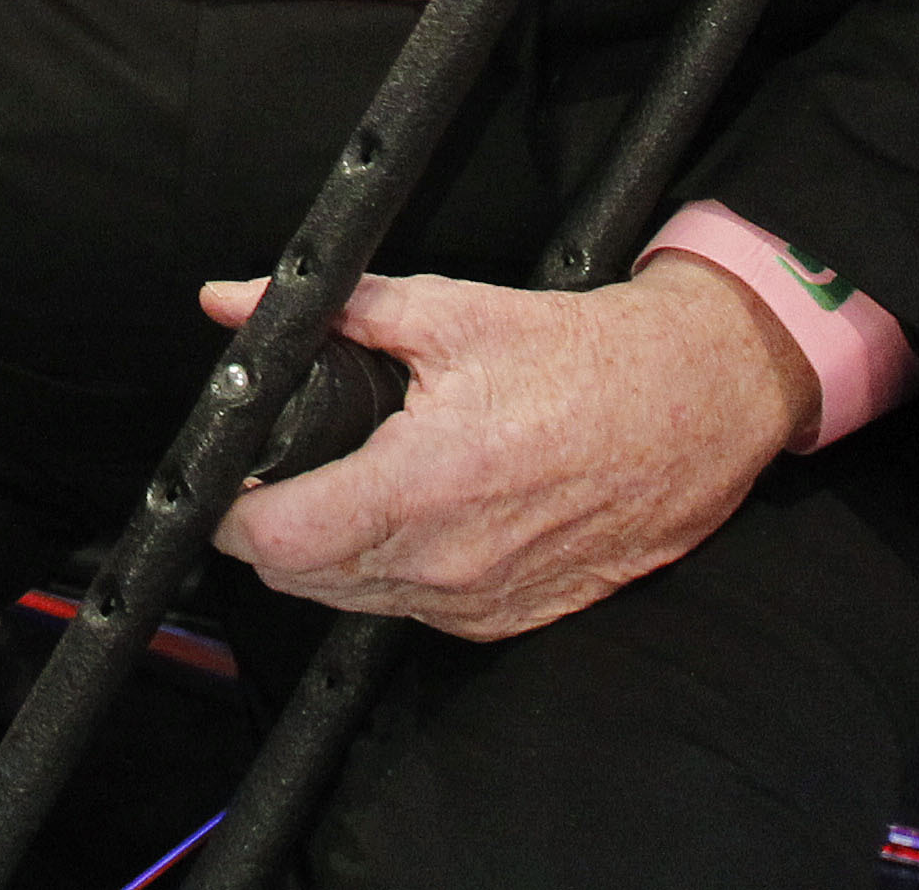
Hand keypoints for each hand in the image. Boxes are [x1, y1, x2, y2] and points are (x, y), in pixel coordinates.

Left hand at [203, 259, 813, 642]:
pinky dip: (388, 574)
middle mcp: (447, 561)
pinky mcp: (509, 617)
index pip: (277, 538)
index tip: (226, 477)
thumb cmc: (581, 360)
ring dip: (326, 556)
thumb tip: (234, 300)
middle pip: (301, 578)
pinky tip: (404, 518)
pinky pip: (413, 612)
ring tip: (339, 487)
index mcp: (422, 485)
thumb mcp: (447, 311)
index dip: (231, 510)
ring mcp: (479, 600)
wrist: (691, 407)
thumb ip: (332, 311)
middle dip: (271, 529)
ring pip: (352, 601)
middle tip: (280, 471)